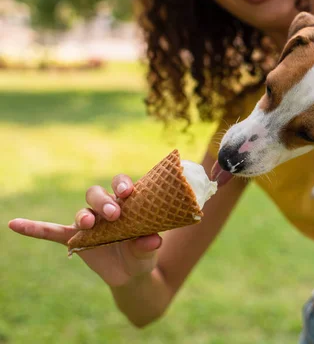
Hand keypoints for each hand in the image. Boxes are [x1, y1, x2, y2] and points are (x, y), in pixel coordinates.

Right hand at [8, 174, 161, 287]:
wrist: (132, 273)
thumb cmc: (143, 253)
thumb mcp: (148, 250)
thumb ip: (148, 243)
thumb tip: (153, 240)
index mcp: (126, 204)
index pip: (121, 186)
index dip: (122, 185)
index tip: (127, 192)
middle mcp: (105, 208)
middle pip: (98, 194)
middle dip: (104, 201)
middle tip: (113, 214)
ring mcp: (89, 223)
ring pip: (82, 211)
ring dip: (84, 216)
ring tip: (89, 224)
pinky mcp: (75, 239)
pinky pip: (52, 232)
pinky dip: (35, 228)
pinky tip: (15, 224)